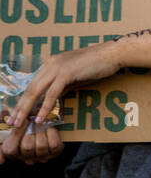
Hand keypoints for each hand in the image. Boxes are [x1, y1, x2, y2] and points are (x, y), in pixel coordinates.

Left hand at [0, 41, 123, 163]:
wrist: (111, 54)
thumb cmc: (95, 65)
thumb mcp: (74, 78)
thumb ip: (61, 86)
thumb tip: (51, 100)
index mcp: (51, 64)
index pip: (31, 85)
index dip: (22, 101)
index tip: (16, 115)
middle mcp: (51, 64)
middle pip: (29, 89)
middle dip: (19, 107)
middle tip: (11, 123)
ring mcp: (58, 67)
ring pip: (36, 91)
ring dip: (26, 109)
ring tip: (19, 124)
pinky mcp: (67, 73)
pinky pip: (52, 93)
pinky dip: (44, 107)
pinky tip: (39, 118)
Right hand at [1, 123, 63, 165]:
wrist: (45, 124)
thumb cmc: (26, 126)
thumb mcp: (12, 130)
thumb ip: (3, 140)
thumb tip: (1, 161)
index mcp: (14, 152)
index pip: (10, 149)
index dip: (16, 134)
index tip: (24, 120)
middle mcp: (27, 157)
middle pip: (26, 147)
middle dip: (31, 130)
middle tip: (33, 120)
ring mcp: (41, 156)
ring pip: (40, 146)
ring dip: (42, 131)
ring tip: (41, 123)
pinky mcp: (54, 152)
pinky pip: (53, 145)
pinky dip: (52, 133)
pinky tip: (50, 127)